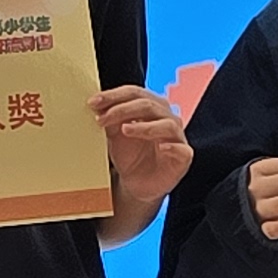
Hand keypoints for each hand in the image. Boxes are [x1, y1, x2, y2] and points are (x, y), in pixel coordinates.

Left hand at [95, 84, 192, 210]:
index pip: (134, 93)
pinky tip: (161, 147)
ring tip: (124, 130)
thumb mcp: (114, 136)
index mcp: (151, 107)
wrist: (136, 184)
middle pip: (148, 104)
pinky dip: (172, 147)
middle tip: (101, 119)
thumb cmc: (129, 155)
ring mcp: (176, 137)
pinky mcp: (183, 157)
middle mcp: (166, 117)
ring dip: (145, 126)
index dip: (114, 96)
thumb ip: (109, 120)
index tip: (93, 102)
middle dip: (122, 109)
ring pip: (166, 124)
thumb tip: (96, 105)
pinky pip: (182, 150)